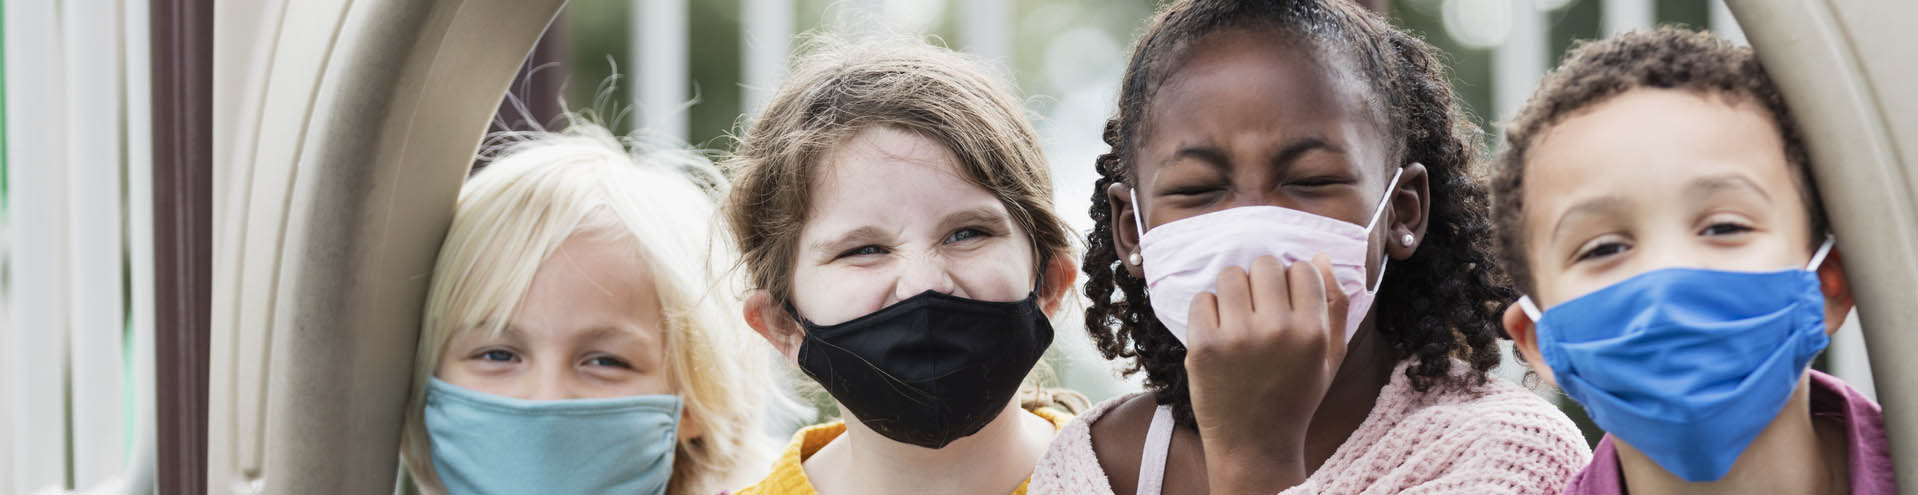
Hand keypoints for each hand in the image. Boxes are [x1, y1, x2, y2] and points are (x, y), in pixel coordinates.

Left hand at [1184, 254, 1348, 491]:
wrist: (1254, 443)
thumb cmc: (1295, 396)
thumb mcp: (1330, 356)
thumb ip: (1335, 306)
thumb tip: (1320, 258)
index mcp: (1312, 332)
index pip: (1302, 269)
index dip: (1293, 281)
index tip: (1287, 302)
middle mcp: (1276, 331)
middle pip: (1264, 264)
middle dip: (1262, 281)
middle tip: (1260, 308)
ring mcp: (1236, 337)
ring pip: (1230, 276)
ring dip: (1234, 292)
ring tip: (1239, 319)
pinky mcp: (1202, 345)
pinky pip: (1202, 299)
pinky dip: (1208, 312)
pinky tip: (1219, 334)